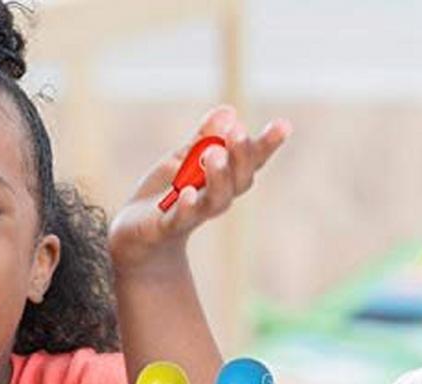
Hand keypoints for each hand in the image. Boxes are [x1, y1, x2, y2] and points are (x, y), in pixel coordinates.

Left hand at [108, 105, 290, 274]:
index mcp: (222, 180)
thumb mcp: (183, 159)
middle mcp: (214, 199)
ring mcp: (192, 215)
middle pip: (238, 181)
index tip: (284, 125)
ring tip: (215, 154)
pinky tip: (188, 193)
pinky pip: (179, 218)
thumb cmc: (165, 193)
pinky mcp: (166, 227)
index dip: (266, 145)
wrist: (136, 233)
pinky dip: (186, 206)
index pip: (250, 161)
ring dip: (218, 178)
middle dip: (241, 157)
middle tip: (238, 132)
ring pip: (214, 200)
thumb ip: (204, 138)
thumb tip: (230, 112)